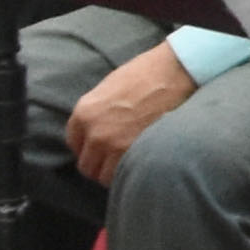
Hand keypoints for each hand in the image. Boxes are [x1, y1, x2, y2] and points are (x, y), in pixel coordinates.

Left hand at [63, 41, 200, 184]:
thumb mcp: (110, 86)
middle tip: (115, 158)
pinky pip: (124, 177)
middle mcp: (95, 133)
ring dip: (114, 173)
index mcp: (84, 113)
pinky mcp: (136, 155)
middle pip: (86, 165)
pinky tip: (139, 164)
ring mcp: (115, 147)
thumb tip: (94, 129)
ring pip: (103, 177)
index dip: (87, 147)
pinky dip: (130, 174)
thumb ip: (96, 112)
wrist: (175, 72)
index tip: (99, 148)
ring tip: (128, 163)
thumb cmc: (146, 73)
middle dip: (100, 164)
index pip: (74, 143)